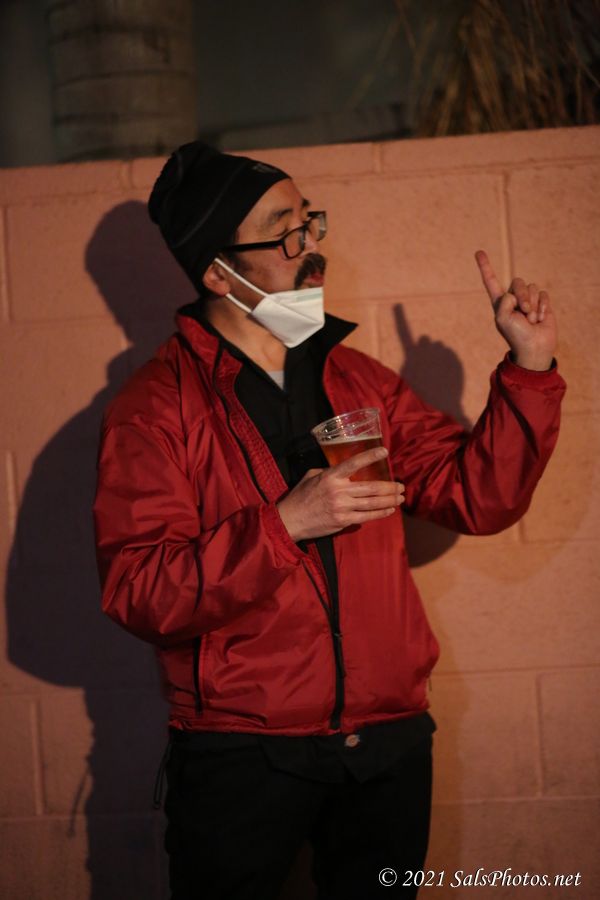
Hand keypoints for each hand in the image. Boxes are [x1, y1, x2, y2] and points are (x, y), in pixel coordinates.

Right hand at [276, 447, 404, 541]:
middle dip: (389, 487)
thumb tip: (345, 469)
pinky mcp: (343, 521)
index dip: (370, 456)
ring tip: (401, 497)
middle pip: (371, 487)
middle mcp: (338, 491)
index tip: (385, 451)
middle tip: (401, 486)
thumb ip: (329, 471)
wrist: (290, 520)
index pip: (354, 463)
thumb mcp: (311, 476)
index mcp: (330, 476)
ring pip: (372, 503)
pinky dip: (381, 513)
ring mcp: (342, 507)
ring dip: (389, 500)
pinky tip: (389, 509)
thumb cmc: (300, 496)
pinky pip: (367, 516)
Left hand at [475, 250, 556, 370]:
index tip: (479, 252)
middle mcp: (513, 299)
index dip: (485, 267)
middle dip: (523, 296)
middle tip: (524, 312)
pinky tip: (541, 319)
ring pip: (532, 288)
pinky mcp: (542, 303)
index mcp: (499, 302)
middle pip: (518, 282)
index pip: (491, 281)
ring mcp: (528, 300)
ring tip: (531, 320)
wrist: (534, 348)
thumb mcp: (502, 319)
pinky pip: (544, 294)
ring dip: (533, 304)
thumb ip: (504, 302)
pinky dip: (543, 306)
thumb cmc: (516, 336)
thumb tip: (514, 294)